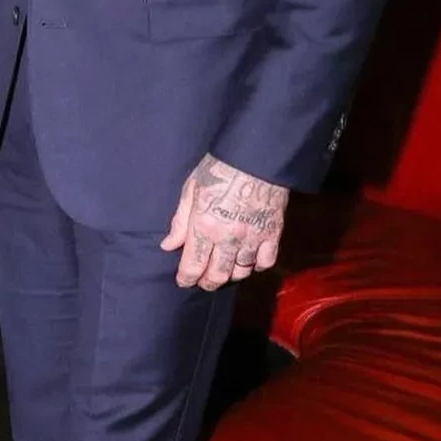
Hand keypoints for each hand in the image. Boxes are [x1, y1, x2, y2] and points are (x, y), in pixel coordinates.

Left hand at [162, 153, 288, 290]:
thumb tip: (168, 246)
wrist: (255, 158)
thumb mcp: (190, 191)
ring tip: (224, 271)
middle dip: (208, 282)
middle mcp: (228, 238)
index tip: (183, 282)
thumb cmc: (218, 170)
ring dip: (231, 275)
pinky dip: (256, 266)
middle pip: (218, 274)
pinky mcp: (272, 234)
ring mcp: (252, 238)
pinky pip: (265, 262)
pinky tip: (249, 261)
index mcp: (204, 227)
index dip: (186, 279)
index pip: (193, 266)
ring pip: (241, 271)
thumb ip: (179, 222)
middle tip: (203, 282)